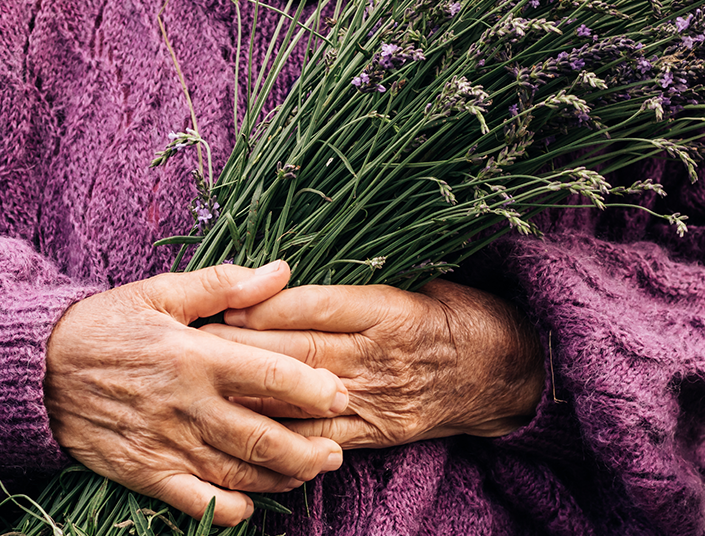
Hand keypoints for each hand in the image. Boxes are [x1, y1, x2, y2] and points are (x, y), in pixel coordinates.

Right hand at [44, 261, 347, 526]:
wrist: (32, 370)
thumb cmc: (103, 325)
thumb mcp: (160, 292)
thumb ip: (223, 284)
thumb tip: (281, 271)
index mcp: (193, 355)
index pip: (267, 375)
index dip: (311, 389)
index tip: (340, 395)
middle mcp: (183, 404)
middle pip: (260, 436)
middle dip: (307, 448)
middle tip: (336, 450)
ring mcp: (163, 442)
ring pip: (235, 471)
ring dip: (278, 478)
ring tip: (309, 473)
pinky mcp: (142, 470)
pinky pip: (191, 498)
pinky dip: (224, 507)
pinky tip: (250, 507)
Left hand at [200, 279, 543, 447]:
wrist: (506, 373)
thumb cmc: (459, 316)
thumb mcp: (425, 281)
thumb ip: (365, 282)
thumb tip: (295, 270)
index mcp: (391, 309)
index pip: (319, 306)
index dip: (270, 304)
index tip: (230, 300)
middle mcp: (380, 355)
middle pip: (301, 350)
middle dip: (245, 347)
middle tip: (197, 340)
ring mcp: (377, 397)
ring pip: (305, 395)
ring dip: (254, 390)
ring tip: (208, 384)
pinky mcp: (377, 430)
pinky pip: (323, 435)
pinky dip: (285, 434)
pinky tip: (247, 430)